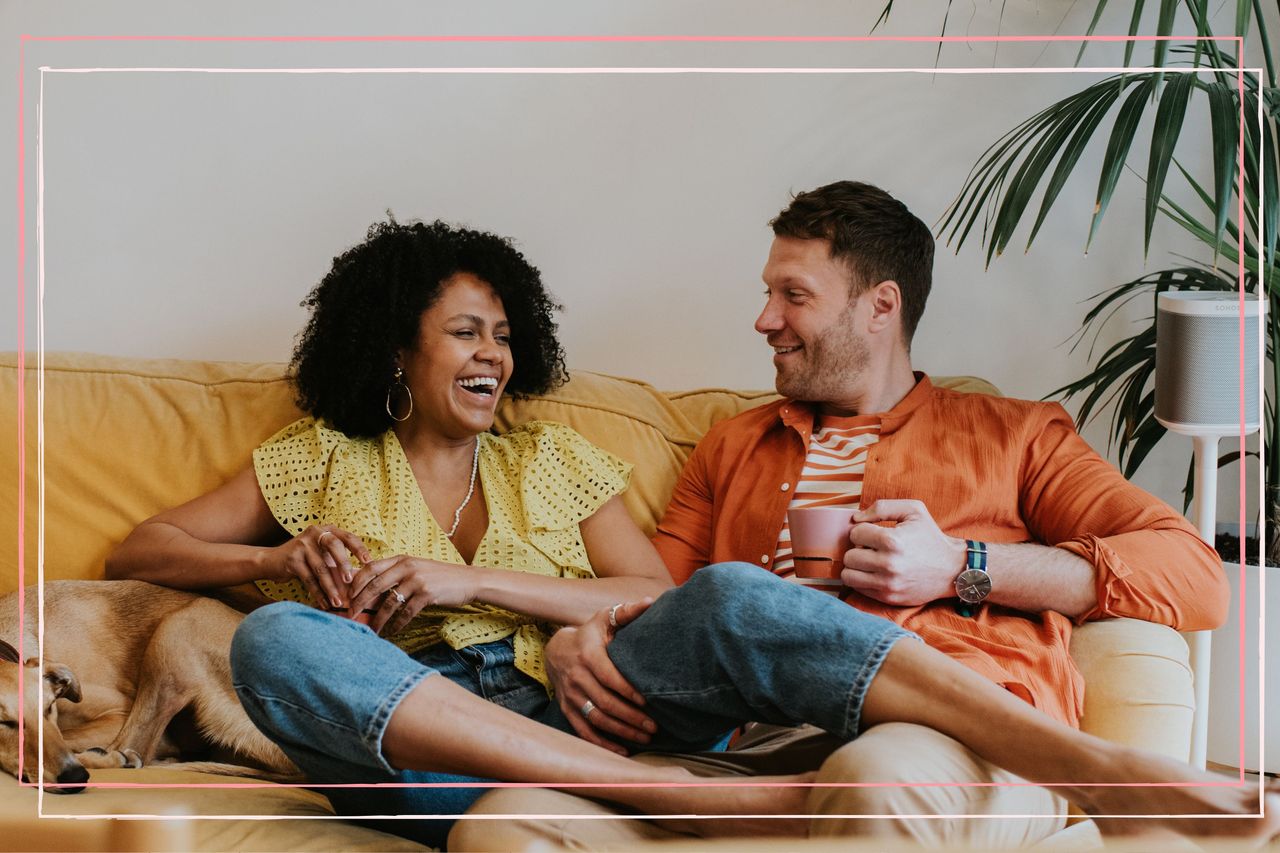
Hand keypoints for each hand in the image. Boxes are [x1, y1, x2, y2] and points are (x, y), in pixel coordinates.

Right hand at [263, 525, 370, 609]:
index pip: (348, 537)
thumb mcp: (322, 554)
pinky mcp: (292, 559)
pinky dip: (318, 593)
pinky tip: (325, 603)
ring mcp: (302, 544)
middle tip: (350, 582)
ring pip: (321, 568)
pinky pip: (309, 579)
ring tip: (338, 602)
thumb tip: (360, 580)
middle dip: (344, 565)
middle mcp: (315, 533)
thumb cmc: (305, 558)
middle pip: (334, 546)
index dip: (359, 549)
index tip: (369, 562)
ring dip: (330, 587)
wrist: (272, 561)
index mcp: (327, 530)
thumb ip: (338, 561)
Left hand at [348, 556, 478, 635]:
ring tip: (371, 630)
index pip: (370, 568)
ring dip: (377, 619)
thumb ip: (397, 574)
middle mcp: (407, 567)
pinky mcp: (427, 594)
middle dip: (359, 603)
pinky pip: (406, 613)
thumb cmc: (441, 577)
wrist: (468, 580)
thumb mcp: (418, 568)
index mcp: (402, 559)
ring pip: (389, 602)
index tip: (346, 596)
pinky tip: (392, 631)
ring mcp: (417, 580)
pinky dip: (397, 624)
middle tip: (350, 616)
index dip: (355, 582)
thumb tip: (372, 590)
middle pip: (374, 585)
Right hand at [545, 599, 656, 754]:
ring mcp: (570, 696)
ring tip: (645, 737)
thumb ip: (627, 612)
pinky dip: (603, 744)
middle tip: (654, 726)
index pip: (609, 677)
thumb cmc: (589, 634)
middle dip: (631, 717)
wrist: (556, 650)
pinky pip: (584, 731)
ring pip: (596, 719)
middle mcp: (577, 678)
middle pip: (605, 703)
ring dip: (622, 731)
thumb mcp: (604, 619)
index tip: (648, 700)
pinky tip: (624, 749)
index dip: (628, 691)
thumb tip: (650, 602)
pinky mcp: (567, 709)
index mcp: (588, 655)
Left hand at [841, 499, 965, 605]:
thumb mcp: (913, 510)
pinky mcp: (889, 598)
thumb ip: (882, 507)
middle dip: (857, 549)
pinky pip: (859, 589)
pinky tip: (876, 573)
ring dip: (855, 567)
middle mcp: (889, 565)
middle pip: (849, 556)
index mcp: (893, 541)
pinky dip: (863, 580)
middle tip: (871, 548)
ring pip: (848, 576)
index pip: (855, 534)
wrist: (952, 569)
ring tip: (869, 561)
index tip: (874, 533)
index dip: (863, 531)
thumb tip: (855, 519)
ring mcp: (888, 584)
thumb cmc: (930, 537)